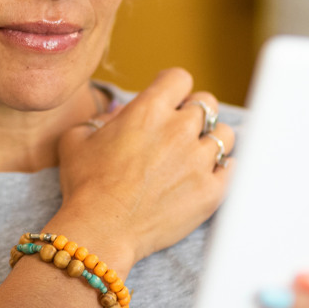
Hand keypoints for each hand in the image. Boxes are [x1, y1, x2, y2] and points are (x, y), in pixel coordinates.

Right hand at [55, 68, 233, 269]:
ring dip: (211, 141)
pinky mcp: (211, 190)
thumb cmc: (85, 185)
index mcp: (149, 109)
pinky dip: (222, 170)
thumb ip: (101, 119)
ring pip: (224, 135)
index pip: (180, 78)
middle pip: (208, 103)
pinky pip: (232, 168)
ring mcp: (199, 160)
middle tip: (182, 129)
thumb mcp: (76, 140)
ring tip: (196, 154)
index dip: (173, 87)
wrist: (102, 230)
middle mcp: (179, 129)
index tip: (168, 100)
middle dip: (196, 112)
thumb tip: (117, 117)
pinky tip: (205, 176)